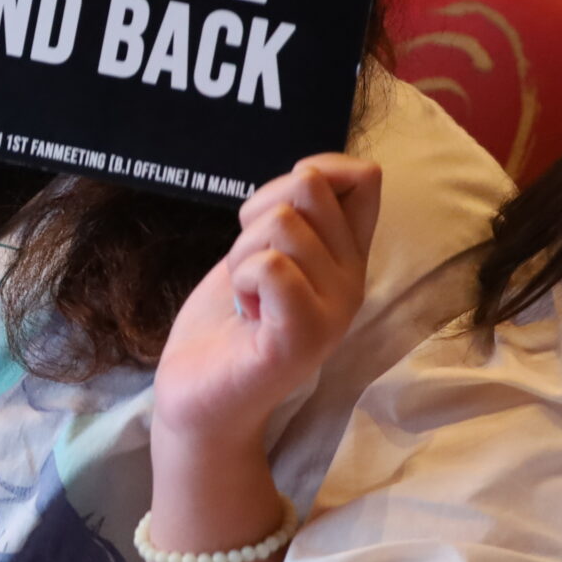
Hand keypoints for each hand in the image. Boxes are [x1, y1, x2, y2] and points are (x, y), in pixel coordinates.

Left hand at [152, 156, 381, 456]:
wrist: (198, 393)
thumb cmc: (229, 314)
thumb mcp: (265, 245)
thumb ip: (294, 207)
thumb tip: (316, 169)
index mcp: (348, 255)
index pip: (363, 177)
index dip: (312, 172)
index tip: (275, 219)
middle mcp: (353, 281)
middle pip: (308, 187)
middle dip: (257, 217)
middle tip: (251, 271)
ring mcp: (333, 313)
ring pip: (281, 222)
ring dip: (242, 254)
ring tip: (247, 297)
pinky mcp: (301, 339)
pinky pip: (271, 266)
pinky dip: (241, 279)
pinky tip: (246, 313)